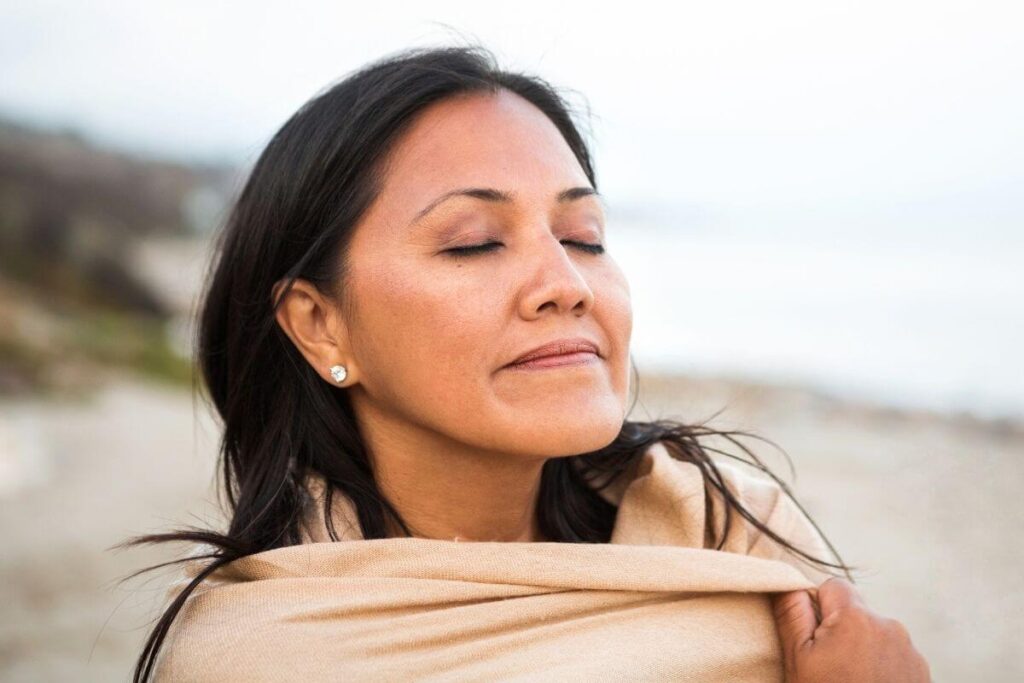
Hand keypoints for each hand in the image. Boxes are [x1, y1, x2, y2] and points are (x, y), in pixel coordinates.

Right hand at [772, 577, 930, 681]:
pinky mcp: (921, 671)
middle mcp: (890, 626)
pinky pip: (893, 654)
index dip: (817, 607)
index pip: (832, 586)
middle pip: (856, 611)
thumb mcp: (798, 660)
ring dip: (861, 648)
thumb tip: (787, 584)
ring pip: (874, 633)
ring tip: (849, 680)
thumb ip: (792, 615)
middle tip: (828, 666)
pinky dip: (880, 665)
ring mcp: (910, 651)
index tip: (812, 638)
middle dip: (840, 629)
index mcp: (857, 617)